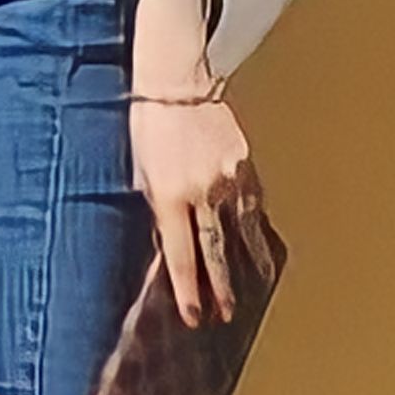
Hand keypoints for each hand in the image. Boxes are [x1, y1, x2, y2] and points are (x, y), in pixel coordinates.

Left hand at [129, 90, 262, 326]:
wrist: (175, 79)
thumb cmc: (149, 124)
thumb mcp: (141, 171)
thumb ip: (157, 208)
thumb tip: (168, 243)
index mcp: (171, 194)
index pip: (182, 255)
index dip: (188, 290)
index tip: (193, 315)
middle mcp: (203, 190)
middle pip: (216, 251)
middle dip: (221, 288)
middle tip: (226, 313)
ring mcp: (230, 176)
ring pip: (242, 231)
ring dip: (245, 263)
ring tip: (251, 286)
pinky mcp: (246, 163)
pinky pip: (252, 204)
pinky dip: (253, 226)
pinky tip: (254, 243)